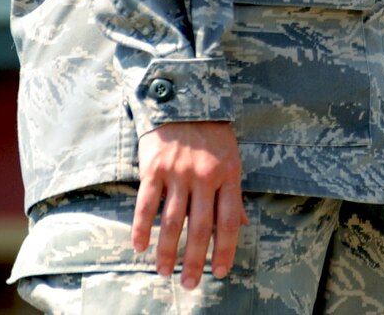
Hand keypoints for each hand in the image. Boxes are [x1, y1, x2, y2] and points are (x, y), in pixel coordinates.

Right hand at [133, 120, 242, 289]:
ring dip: (167, 251)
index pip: (229, 221)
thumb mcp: (231, 158)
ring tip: (164, 272)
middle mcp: (204, 175)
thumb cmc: (211, 134)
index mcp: (229, 173)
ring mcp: (178, 172)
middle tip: (190, 284)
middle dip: (195, 260)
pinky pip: (146, 205)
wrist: (183, 99)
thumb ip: (233, 192)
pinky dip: (141, 229)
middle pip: (201, 227)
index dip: (225, 249)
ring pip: (172, 221)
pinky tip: (139, 247)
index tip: (219, 272)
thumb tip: (243, 224)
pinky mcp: (154, 168)